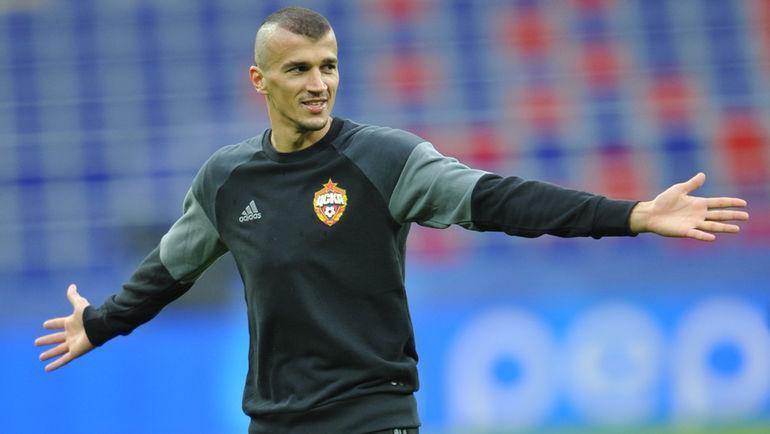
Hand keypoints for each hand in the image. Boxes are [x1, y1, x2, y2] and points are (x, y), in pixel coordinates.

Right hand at [35, 284, 94, 371]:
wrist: (99, 325)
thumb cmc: (89, 315)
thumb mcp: (79, 304)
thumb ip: (74, 296)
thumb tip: (72, 285)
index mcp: (71, 323)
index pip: (59, 323)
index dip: (52, 324)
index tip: (45, 324)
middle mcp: (71, 334)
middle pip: (57, 338)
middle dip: (47, 340)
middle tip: (36, 342)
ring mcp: (73, 344)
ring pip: (58, 350)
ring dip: (50, 354)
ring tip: (40, 357)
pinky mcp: (75, 352)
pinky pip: (63, 360)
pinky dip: (55, 365)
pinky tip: (47, 369)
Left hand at [629, 172, 748, 240]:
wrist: (650, 213)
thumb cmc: (663, 201)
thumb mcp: (678, 190)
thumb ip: (691, 184)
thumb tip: (703, 175)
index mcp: (699, 204)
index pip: (718, 203)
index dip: (730, 203)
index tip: (743, 203)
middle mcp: (699, 215)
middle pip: (719, 215)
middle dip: (732, 216)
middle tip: (746, 216)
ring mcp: (693, 223)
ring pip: (712, 226)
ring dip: (724, 228)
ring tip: (737, 229)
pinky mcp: (685, 231)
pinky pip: (696, 234)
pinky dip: (704, 235)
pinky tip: (713, 237)